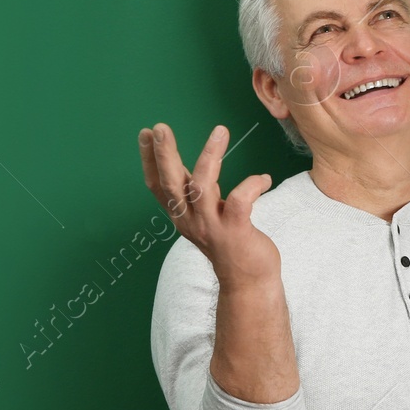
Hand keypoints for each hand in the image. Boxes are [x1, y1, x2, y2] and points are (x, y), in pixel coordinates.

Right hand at [137, 122, 280, 284]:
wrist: (248, 282)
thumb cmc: (229, 243)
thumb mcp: (203, 216)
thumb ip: (192, 192)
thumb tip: (178, 161)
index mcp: (182, 215)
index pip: (157, 186)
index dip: (149, 160)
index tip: (145, 133)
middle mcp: (191, 221)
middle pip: (171, 183)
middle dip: (165, 154)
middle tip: (160, 127)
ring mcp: (211, 226)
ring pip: (202, 186)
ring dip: (210, 156)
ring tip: (220, 131)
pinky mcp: (235, 231)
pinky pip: (240, 200)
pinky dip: (252, 184)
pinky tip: (264, 179)